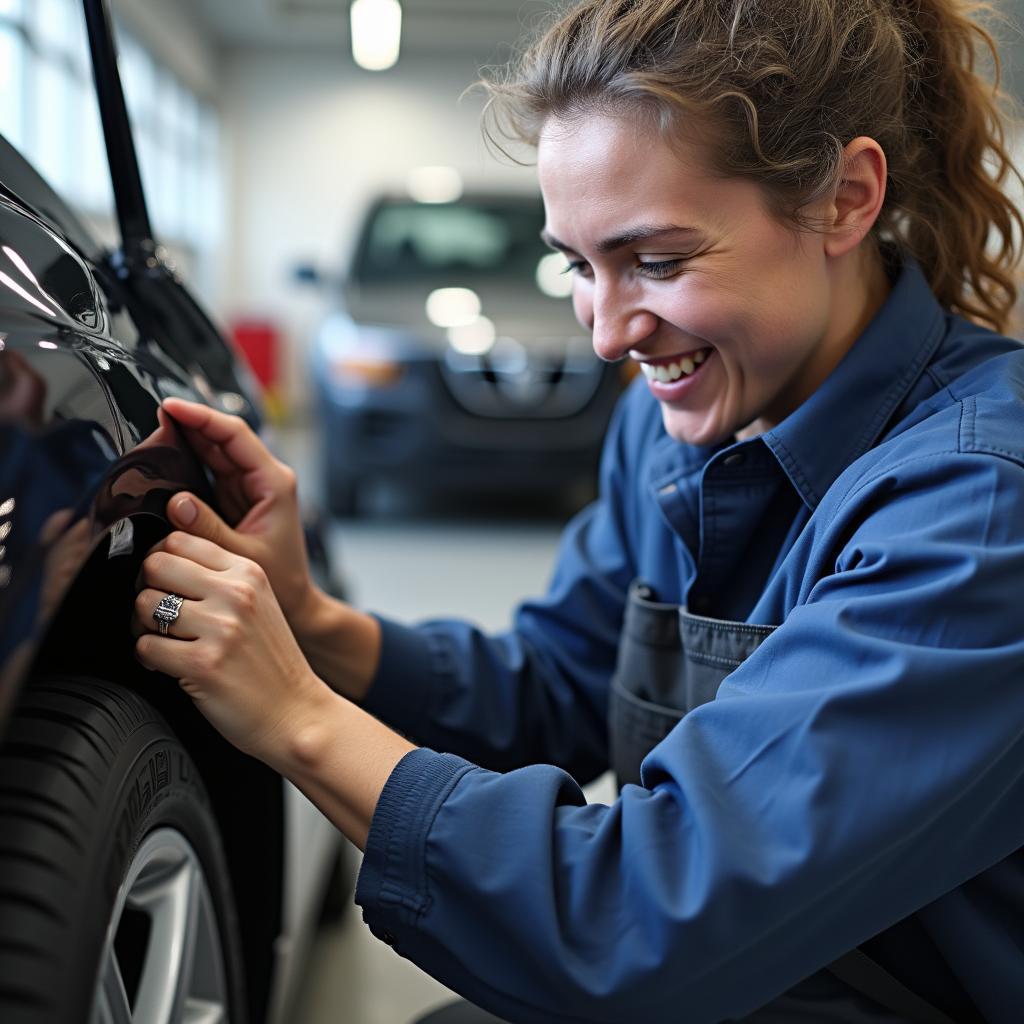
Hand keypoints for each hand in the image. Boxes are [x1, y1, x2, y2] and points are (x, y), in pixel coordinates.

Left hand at [132, 531, 330, 761]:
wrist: (297, 713)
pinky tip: (172, 667)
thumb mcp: (258, 603)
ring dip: (146, 627)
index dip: (162, 563)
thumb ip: (218, 578)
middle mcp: (236, 593)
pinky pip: (145, 647)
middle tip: (159, 615)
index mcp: (248, 572)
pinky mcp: (203, 664)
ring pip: (144, 605)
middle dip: (149, 590)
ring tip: (169, 642)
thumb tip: (157, 562)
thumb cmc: (271, 662)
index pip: (179, 540)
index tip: (166, 586)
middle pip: (155, 565)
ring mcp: (221, 628)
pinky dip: (151, 660)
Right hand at [159, 397, 318, 624]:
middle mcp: (264, 479)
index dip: (202, 417)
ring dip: (188, 440)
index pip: (235, 435)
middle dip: (190, 423)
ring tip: (155, 432)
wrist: (295, 604)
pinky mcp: (236, 500)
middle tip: (154, 416)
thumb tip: (177, 501)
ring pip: (214, 452)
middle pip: (222, 438)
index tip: (171, 408)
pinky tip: (166, 459)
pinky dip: (188, 464)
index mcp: (273, 483)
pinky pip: (210, 473)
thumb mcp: (242, 556)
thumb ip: (209, 528)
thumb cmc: (280, 582)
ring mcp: (250, 488)